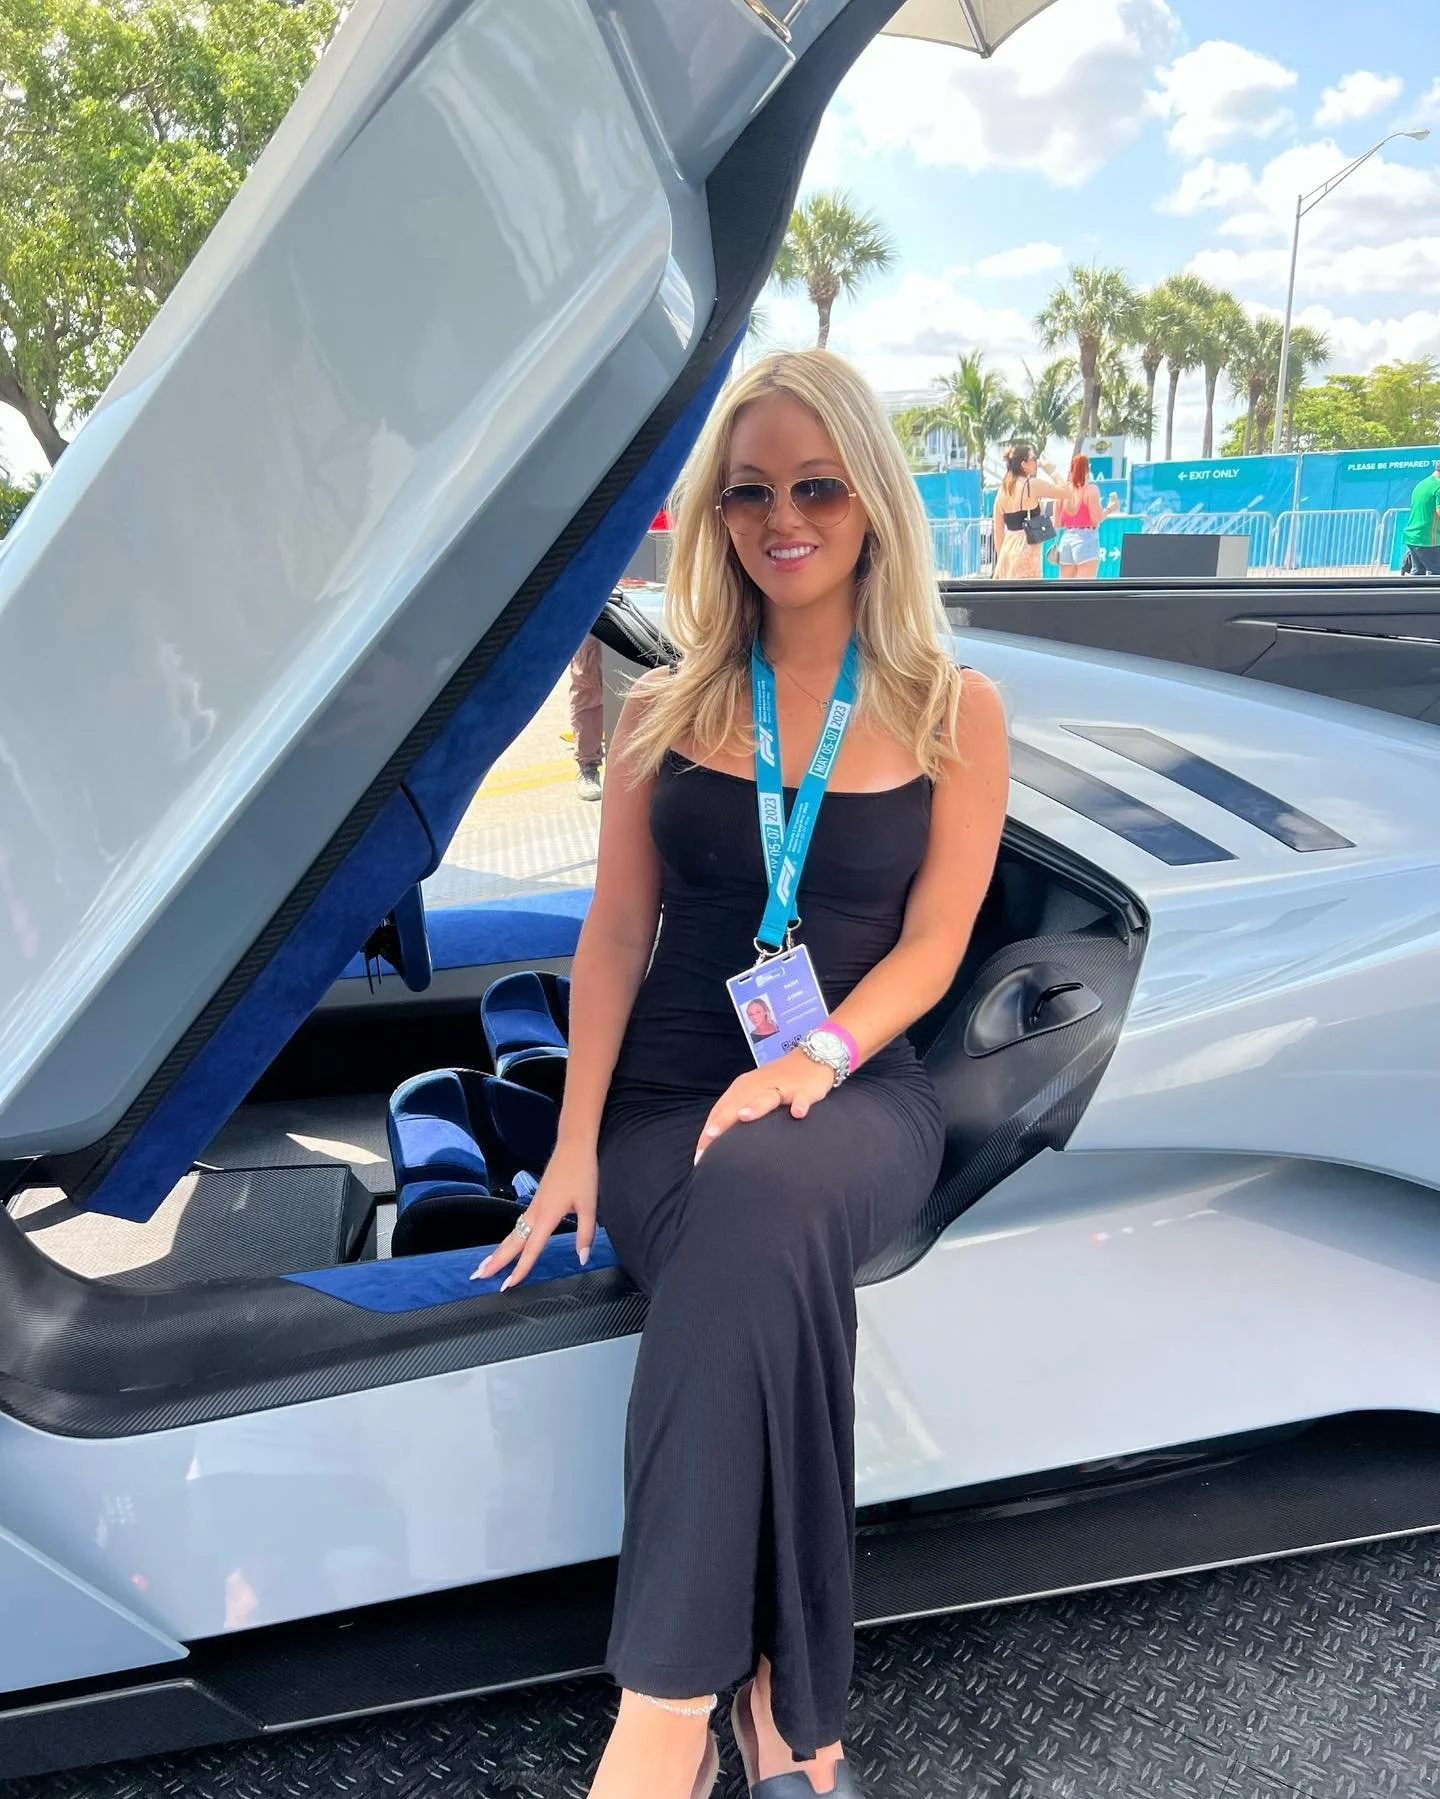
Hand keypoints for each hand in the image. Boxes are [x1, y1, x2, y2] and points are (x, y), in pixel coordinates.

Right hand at [470, 1138, 596, 1290]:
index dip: (520, 1268)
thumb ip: (585, 1233)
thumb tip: (581, 1258)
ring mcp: (534, 1205)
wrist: (573, 1145)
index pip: (531, 1248)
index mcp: (548, 1215)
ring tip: (485, 1265)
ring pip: (512, 1233)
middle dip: (495, 1261)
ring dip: (499, 1250)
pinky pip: (519, 1224)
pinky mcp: (536, 1200)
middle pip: (512, 1241)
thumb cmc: (582, 1173)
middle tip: (478, 1276)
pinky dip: (509, 1238)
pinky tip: (508, 1244)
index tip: (508, 1285)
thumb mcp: (590, 1204)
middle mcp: (535, 1212)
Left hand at [694, 1049, 835, 1162]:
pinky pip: (802, 1098)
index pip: (721, 1110)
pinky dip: (800, 1105)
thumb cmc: (778, 1083)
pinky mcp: (803, 1090)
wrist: (812, 1058)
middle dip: (723, 1121)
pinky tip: (798, 1114)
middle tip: (710, 1140)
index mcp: (743, 1088)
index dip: (709, 1131)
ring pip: (766, 1098)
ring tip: (744, 1117)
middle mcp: (758, 1086)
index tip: (700, 1155)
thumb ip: (738, 1113)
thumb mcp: (754, 1095)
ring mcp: (781, 1088)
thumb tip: (718, 1142)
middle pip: (737, 1104)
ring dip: (755, 1107)